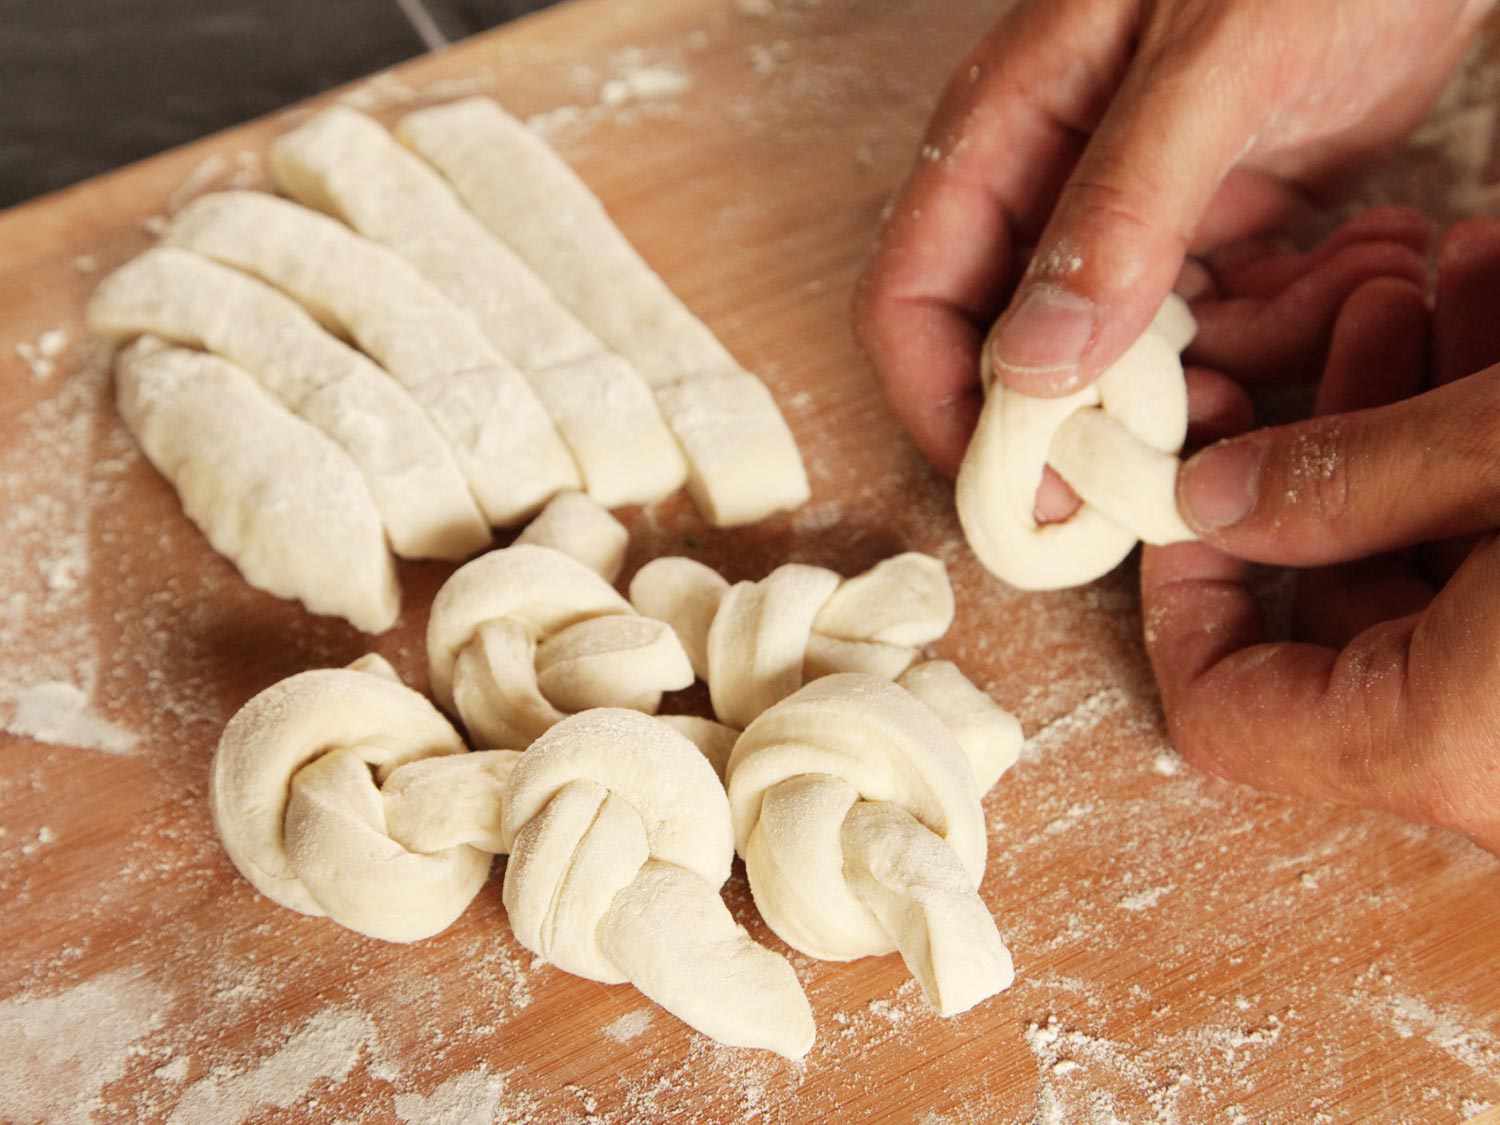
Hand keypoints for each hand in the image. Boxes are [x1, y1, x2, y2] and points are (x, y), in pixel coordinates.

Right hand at [855, 0, 1490, 476]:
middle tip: (1181, 458)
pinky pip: (1220, 328)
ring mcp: (1132, 216)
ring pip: (1131, 362)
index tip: (1020, 495)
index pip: (911, 304)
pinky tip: (1358, 260)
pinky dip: (1285, 324)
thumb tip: (1032, 366)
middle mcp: (1050, 190)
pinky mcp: (1213, 229)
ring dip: (1222, 371)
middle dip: (1095, 422)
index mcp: (1002, 136)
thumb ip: (1119, 208)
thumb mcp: (1214, 63)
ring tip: (1324, 303)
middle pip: (1013, 356)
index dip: (943, 409)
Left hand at [1143, 218, 1499, 855]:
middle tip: (1360, 318)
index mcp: (1431, 737)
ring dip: (1420, 415)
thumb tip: (1215, 495)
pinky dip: (1483, 444)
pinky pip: (1499, 555)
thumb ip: (1343, 477)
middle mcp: (1483, 753)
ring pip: (1431, 561)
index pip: (1223, 710)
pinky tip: (1492, 304)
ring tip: (1441, 280)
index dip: (1184, 594)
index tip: (1201, 483)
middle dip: (1334, 447)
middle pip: (1335, 613)